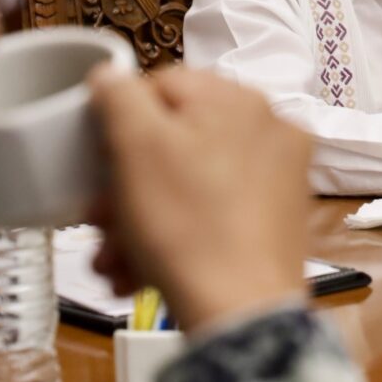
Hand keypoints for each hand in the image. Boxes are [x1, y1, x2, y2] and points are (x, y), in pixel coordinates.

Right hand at [88, 67, 310, 333]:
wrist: (241, 306)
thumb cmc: (187, 224)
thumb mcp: (136, 147)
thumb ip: (120, 98)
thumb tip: (111, 74)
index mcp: (238, 97)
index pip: (163, 85)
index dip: (121, 122)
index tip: (100, 161)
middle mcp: (269, 125)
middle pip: (177, 141)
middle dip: (128, 184)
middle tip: (101, 220)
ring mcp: (280, 171)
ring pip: (192, 181)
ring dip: (143, 218)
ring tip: (116, 258)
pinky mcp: (281, 213)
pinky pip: (218, 209)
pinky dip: (180, 233)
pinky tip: (144, 270)